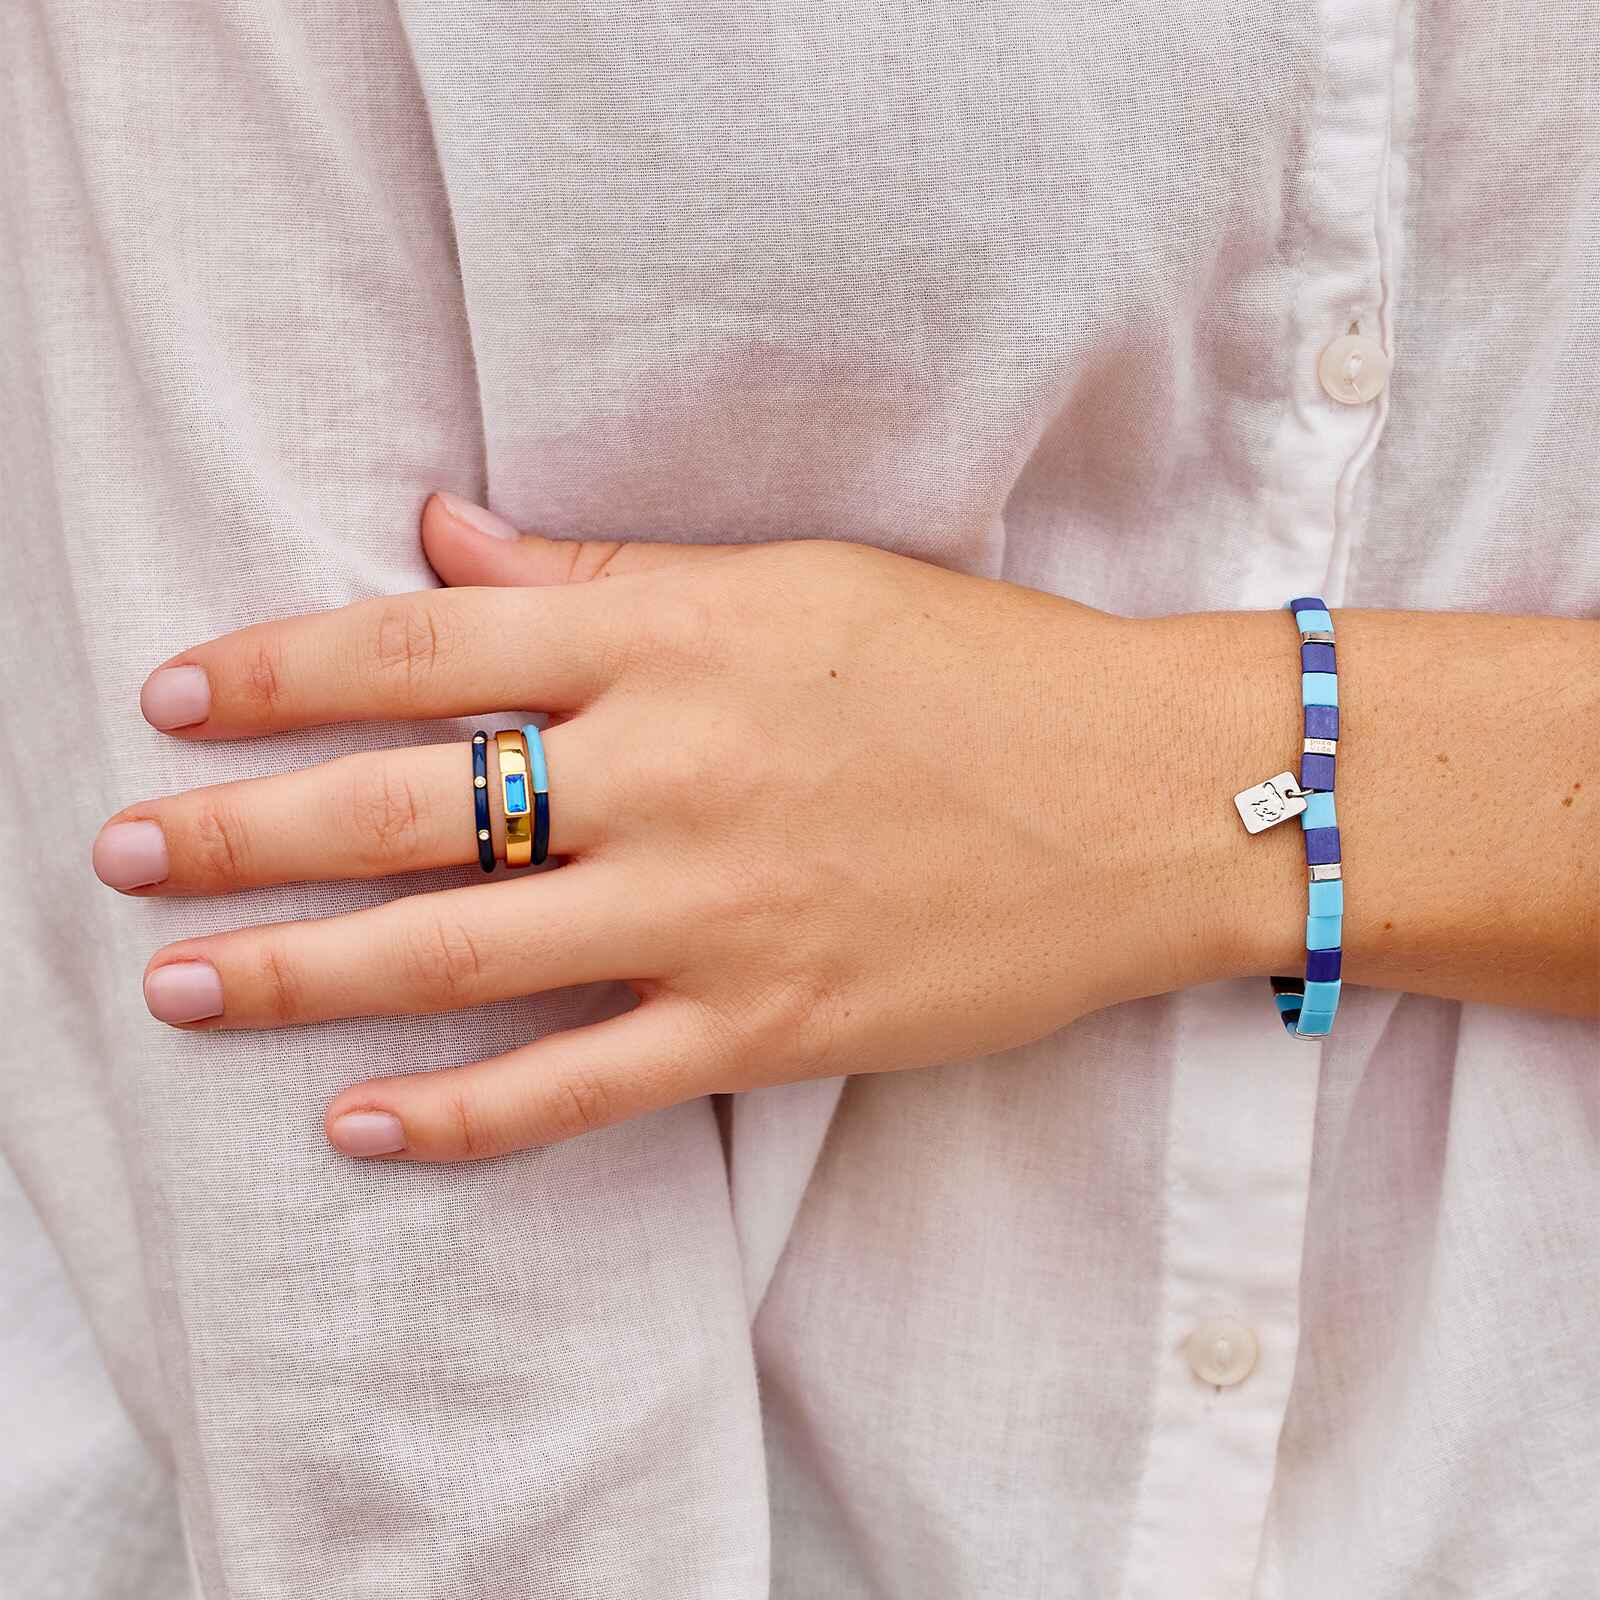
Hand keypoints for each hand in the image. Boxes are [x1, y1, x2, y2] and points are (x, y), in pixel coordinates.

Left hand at [92, 495, 1221, 1161]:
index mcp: (681, 640)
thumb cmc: (982, 667)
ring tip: (184, 985)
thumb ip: (610, 578)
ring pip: (462, 952)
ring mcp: (719, 909)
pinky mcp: (771, 1024)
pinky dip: (464, 1116)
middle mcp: (676, 771)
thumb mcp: (797, 582)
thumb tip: (443, 540)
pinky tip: (362, 1128)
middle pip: (407, 804)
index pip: (427, 646)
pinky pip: (584, 1084)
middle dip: (241, 830)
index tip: (179, 696)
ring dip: (303, 972)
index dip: (282, 668)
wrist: (1148, 795)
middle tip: (121, 856)